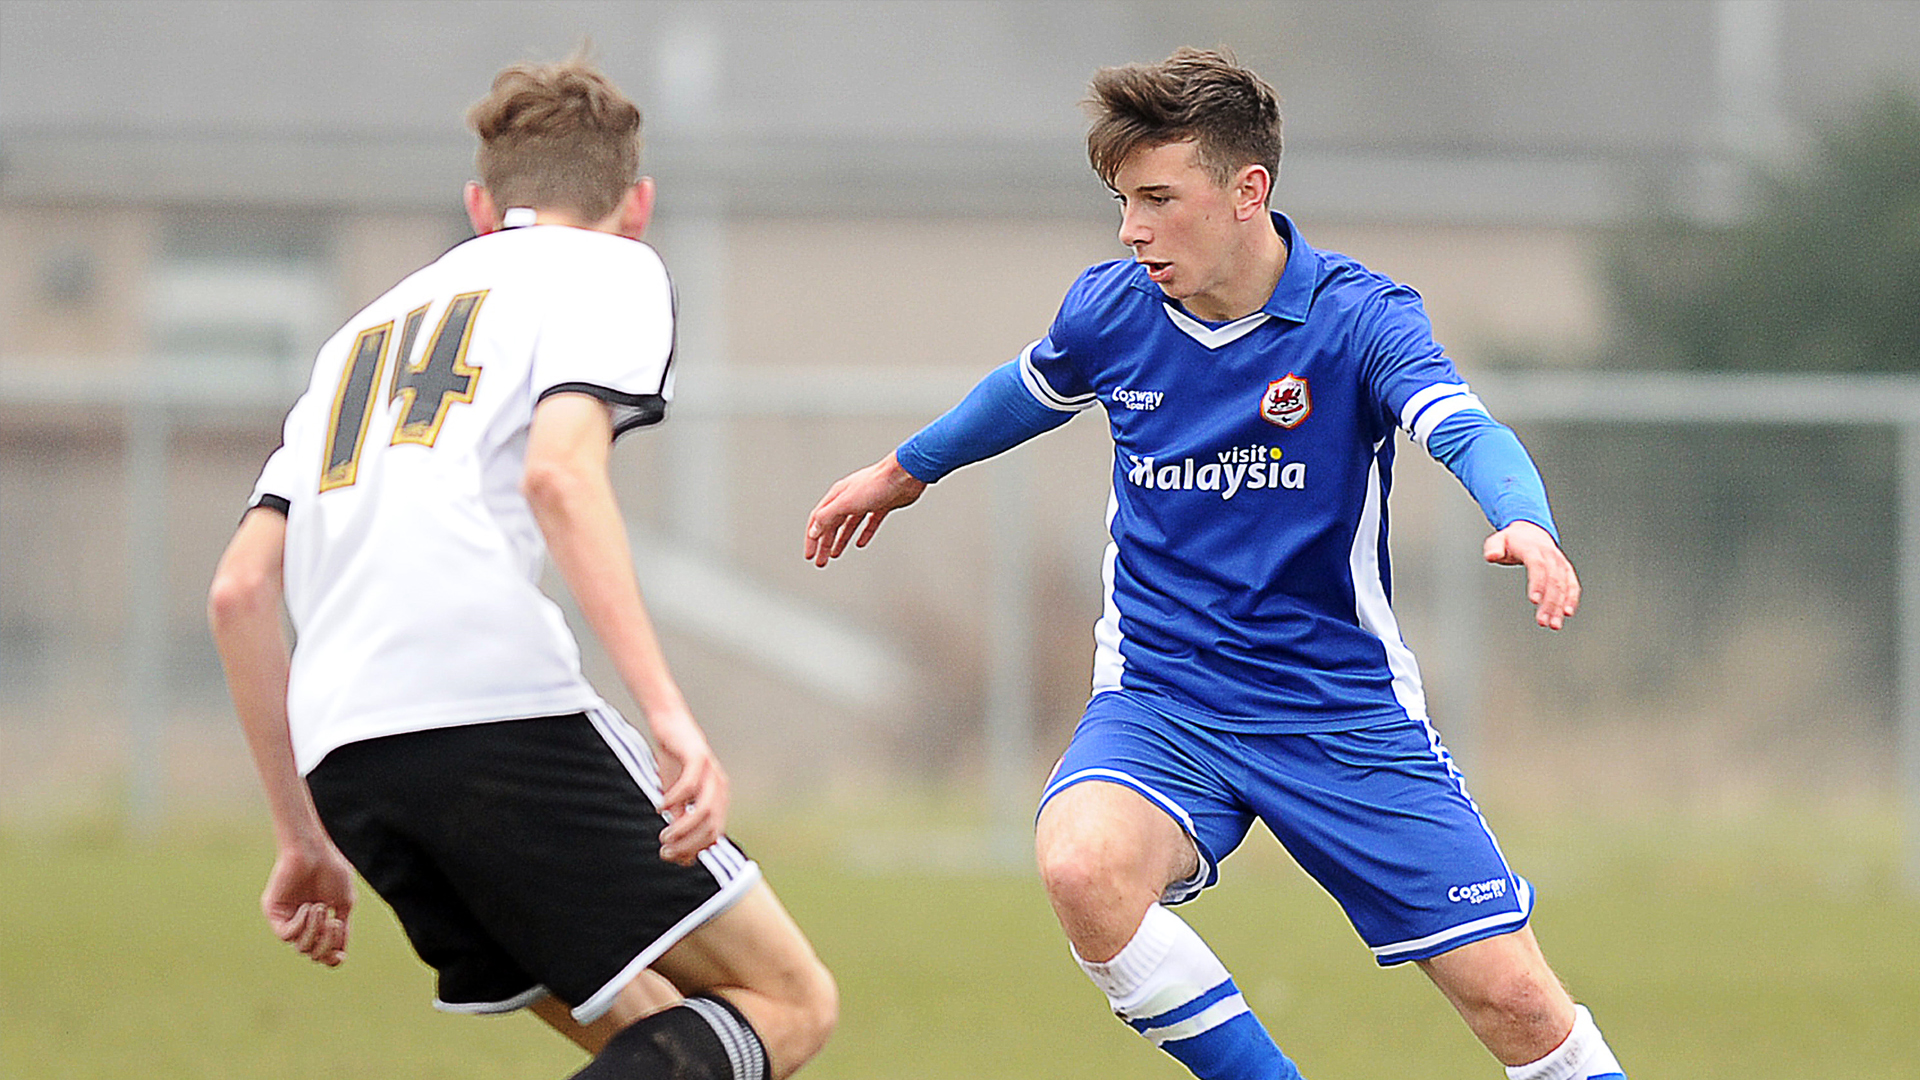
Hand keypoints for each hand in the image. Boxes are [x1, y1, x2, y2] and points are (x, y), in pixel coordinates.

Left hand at [262, 841, 355, 966]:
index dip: (333, 958)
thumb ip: (342, 929)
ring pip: (301, 947)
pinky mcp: (274, 914)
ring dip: (315, 930)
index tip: (341, 953)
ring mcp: (288, 920)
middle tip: (335, 923)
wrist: (314, 851)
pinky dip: (301, 924)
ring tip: (321, 907)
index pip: (324, 953)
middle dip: (327, 943)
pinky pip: (286, 934)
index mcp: (320, 923)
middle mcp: (303, 924)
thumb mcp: (345, 903)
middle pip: (313, 954)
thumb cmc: (331, 871)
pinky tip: (308, 906)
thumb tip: (340, 954)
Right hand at [648, 709, 728, 864]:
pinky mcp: (698, 757)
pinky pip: (690, 785)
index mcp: (718, 799)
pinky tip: (660, 806)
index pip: (713, 836)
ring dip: (683, 827)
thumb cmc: (673, 764)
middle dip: (687, 844)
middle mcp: (719, 788)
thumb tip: (680, 857)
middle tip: (664, 849)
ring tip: (664, 834)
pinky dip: (674, 799)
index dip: (693, 851)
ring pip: (704, 810)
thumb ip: (680, 822)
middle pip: (711, 828)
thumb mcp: (675, 798)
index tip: (670, 856)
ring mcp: (711, 772)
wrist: (670, 725)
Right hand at [804, 453, 927, 566]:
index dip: (812, 539)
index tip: (809, 555)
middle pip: (832, 525)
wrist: (904, 476)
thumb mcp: (845, 502)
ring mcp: (865, 501)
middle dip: (824, 544)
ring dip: (840, 541)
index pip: (818, 520)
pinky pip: (868, 523)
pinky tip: (861, 543)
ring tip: (835, 555)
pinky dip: (863, 534)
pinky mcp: (881, 505)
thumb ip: (827, 516)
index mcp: (837, 496)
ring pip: (848, 525)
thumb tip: (814, 530)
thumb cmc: (876, 483)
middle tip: (820, 561)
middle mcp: (849, 498)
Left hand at [1483, 520, 1580, 629]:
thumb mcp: (1498, 540)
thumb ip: (1493, 548)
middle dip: (1550, 602)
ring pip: (1564, 585)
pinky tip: (1567, 613)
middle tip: (1543, 621)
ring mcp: (1560, 562)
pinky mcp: (1566, 570)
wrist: (1531, 531)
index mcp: (1533, 548)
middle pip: (1553, 579)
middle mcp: (1550, 555)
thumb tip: (1492, 556)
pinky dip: (1571, 598)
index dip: (1538, 583)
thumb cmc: (1512, 540)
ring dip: (1560, 606)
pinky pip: (1572, 584)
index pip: (1538, 566)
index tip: (1534, 601)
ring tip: (1554, 624)